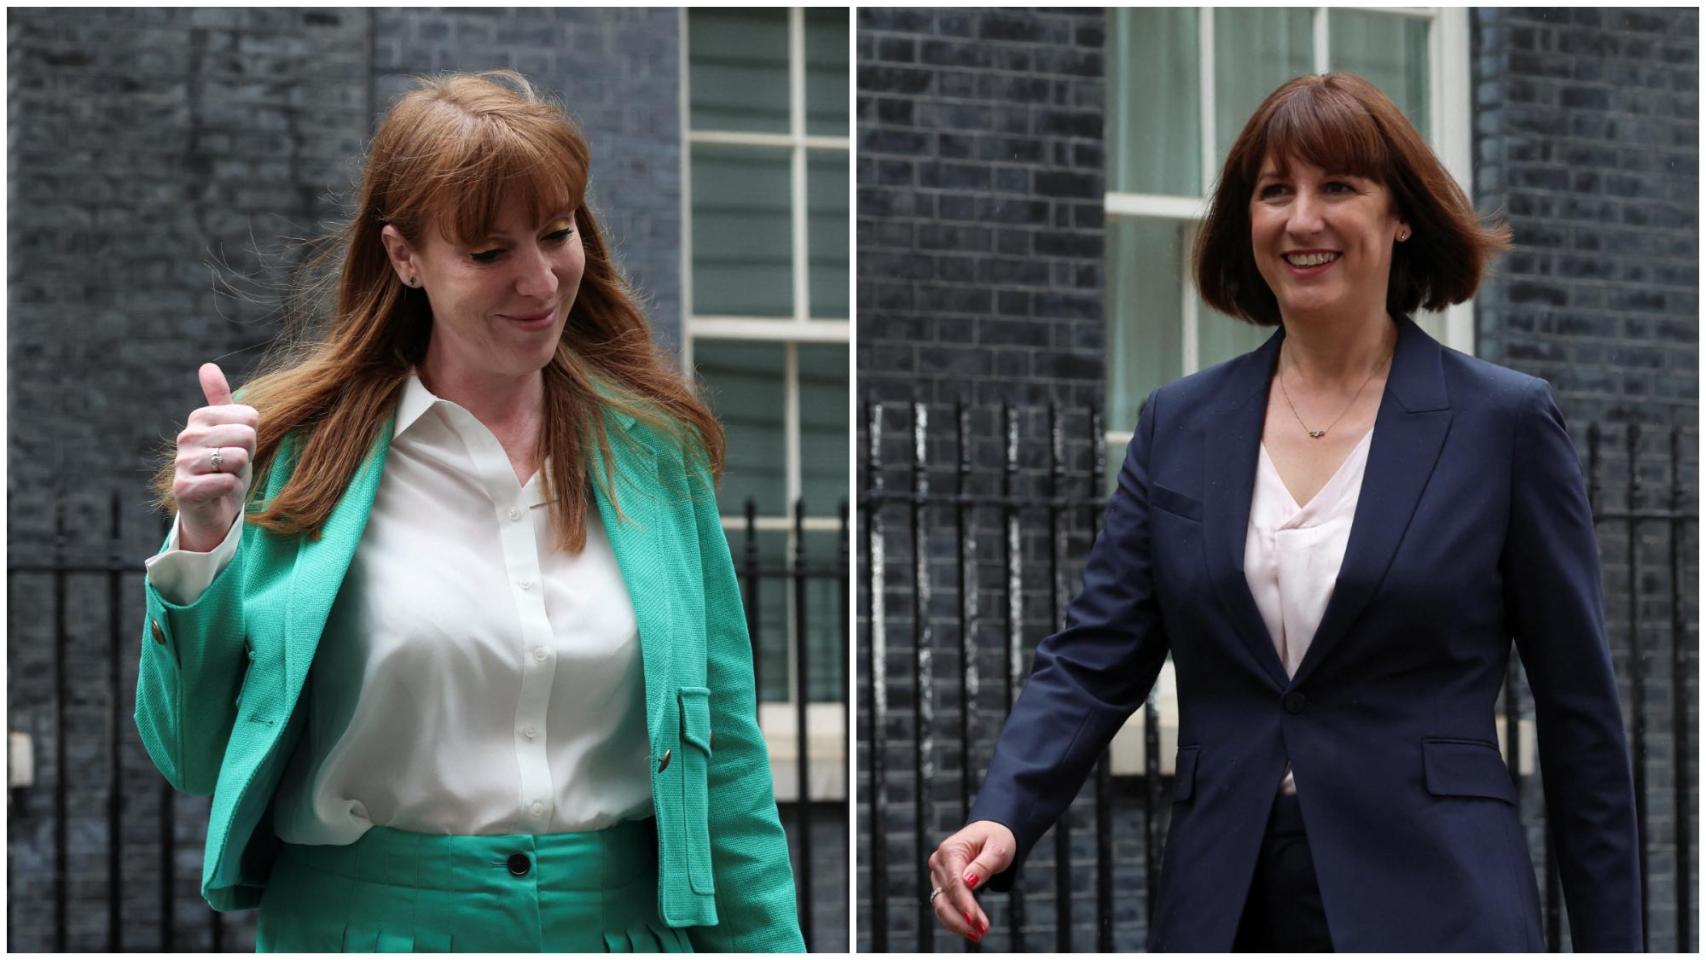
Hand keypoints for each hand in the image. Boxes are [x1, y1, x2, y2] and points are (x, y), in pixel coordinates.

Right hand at [172, 363, 257, 552]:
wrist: (213, 510)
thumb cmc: (224, 467)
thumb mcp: (230, 430)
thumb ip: (221, 399)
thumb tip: (206, 366)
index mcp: (200, 418)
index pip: (250, 417)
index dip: (252, 437)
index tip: (237, 448)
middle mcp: (187, 436)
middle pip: (246, 435)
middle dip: (247, 455)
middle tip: (233, 466)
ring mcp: (182, 462)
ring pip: (237, 458)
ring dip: (239, 474)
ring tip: (225, 477)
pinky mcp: (184, 488)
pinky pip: (228, 482)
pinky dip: (231, 490)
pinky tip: (218, 493)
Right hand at [927, 820, 1015, 942]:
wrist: (989, 833)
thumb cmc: (996, 838)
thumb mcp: (997, 848)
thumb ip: (983, 865)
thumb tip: (969, 881)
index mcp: (950, 850)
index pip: (954, 882)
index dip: (963, 902)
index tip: (974, 919)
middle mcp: (939, 862)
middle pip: (946, 896)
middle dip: (962, 917)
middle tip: (982, 931)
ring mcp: (938, 874)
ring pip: (941, 905)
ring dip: (958, 923)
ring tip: (978, 934)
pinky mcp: (941, 885)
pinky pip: (944, 906)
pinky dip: (955, 920)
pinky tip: (970, 930)